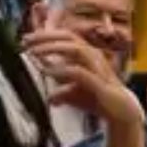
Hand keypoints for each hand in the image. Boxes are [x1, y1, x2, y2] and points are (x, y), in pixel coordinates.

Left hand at [22, 30, 140, 127]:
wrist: (121, 112)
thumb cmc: (97, 97)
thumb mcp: (73, 89)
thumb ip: (60, 84)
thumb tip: (47, 89)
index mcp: (87, 54)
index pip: (65, 36)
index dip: (45, 34)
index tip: (26, 39)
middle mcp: (93, 56)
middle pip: (69, 37)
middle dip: (46, 36)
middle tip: (26, 41)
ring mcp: (97, 68)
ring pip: (75, 48)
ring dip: (52, 48)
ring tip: (34, 52)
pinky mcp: (99, 83)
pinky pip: (79, 71)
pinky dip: (61, 70)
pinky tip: (47, 72)